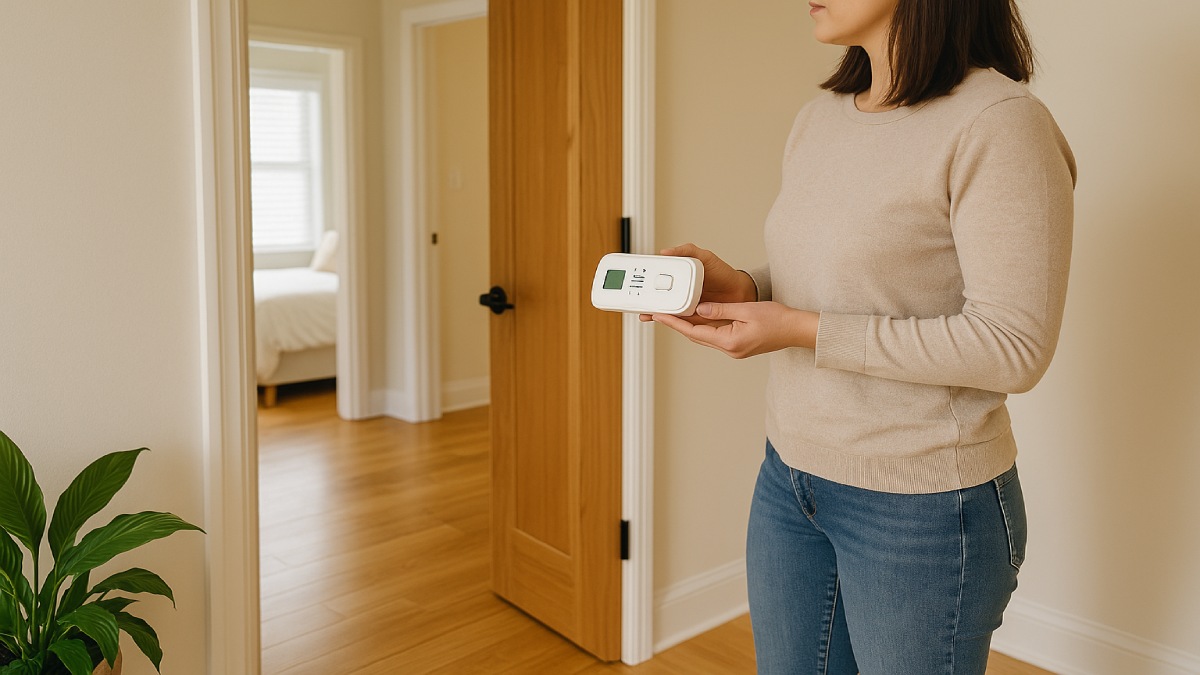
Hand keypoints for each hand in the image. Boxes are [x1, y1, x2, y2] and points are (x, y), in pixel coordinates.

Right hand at [638, 243, 756, 321]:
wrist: (740, 292)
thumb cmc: (723, 273)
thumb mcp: (704, 257)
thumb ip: (687, 250)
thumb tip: (665, 251)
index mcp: (680, 278)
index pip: (658, 280)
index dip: (646, 283)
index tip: (636, 283)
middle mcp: (680, 293)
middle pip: (658, 297)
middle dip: (645, 301)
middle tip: (637, 301)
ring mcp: (685, 306)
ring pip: (665, 310)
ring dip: (653, 312)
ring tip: (645, 312)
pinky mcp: (692, 318)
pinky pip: (677, 320)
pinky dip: (668, 321)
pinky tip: (662, 319)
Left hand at [652, 301, 818, 358]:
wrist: (797, 330)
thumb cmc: (778, 319)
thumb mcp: (747, 310)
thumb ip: (721, 309)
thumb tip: (699, 308)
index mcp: (730, 342)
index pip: (694, 332)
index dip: (675, 323)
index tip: (659, 315)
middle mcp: (729, 349)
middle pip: (696, 336)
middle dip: (677, 324)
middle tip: (660, 312)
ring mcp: (734, 349)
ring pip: (704, 336)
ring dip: (689, 326)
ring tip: (673, 312)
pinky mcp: (738, 345)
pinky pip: (715, 335)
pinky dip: (703, 326)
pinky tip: (696, 317)